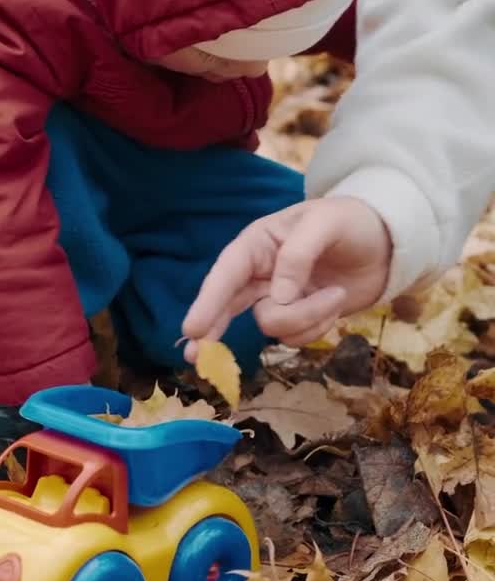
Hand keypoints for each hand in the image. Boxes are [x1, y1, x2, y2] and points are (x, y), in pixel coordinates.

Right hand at [182, 197, 391, 351]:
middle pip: (229, 307)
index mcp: (259, 243)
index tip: (193, 330)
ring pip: (273, 327)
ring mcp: (279, 298)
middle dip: (214, 331)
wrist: (387, 243)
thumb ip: (298, 255)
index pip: (227, 273)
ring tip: (336, 295)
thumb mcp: (326, 223)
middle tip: (197, 359)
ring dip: (307, 318)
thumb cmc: (352, 221)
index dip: (207, 302)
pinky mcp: (300, 318)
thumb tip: (279, 297)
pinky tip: (335, 305)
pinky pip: (297, 337)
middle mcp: (262, 273)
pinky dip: (319, 327)